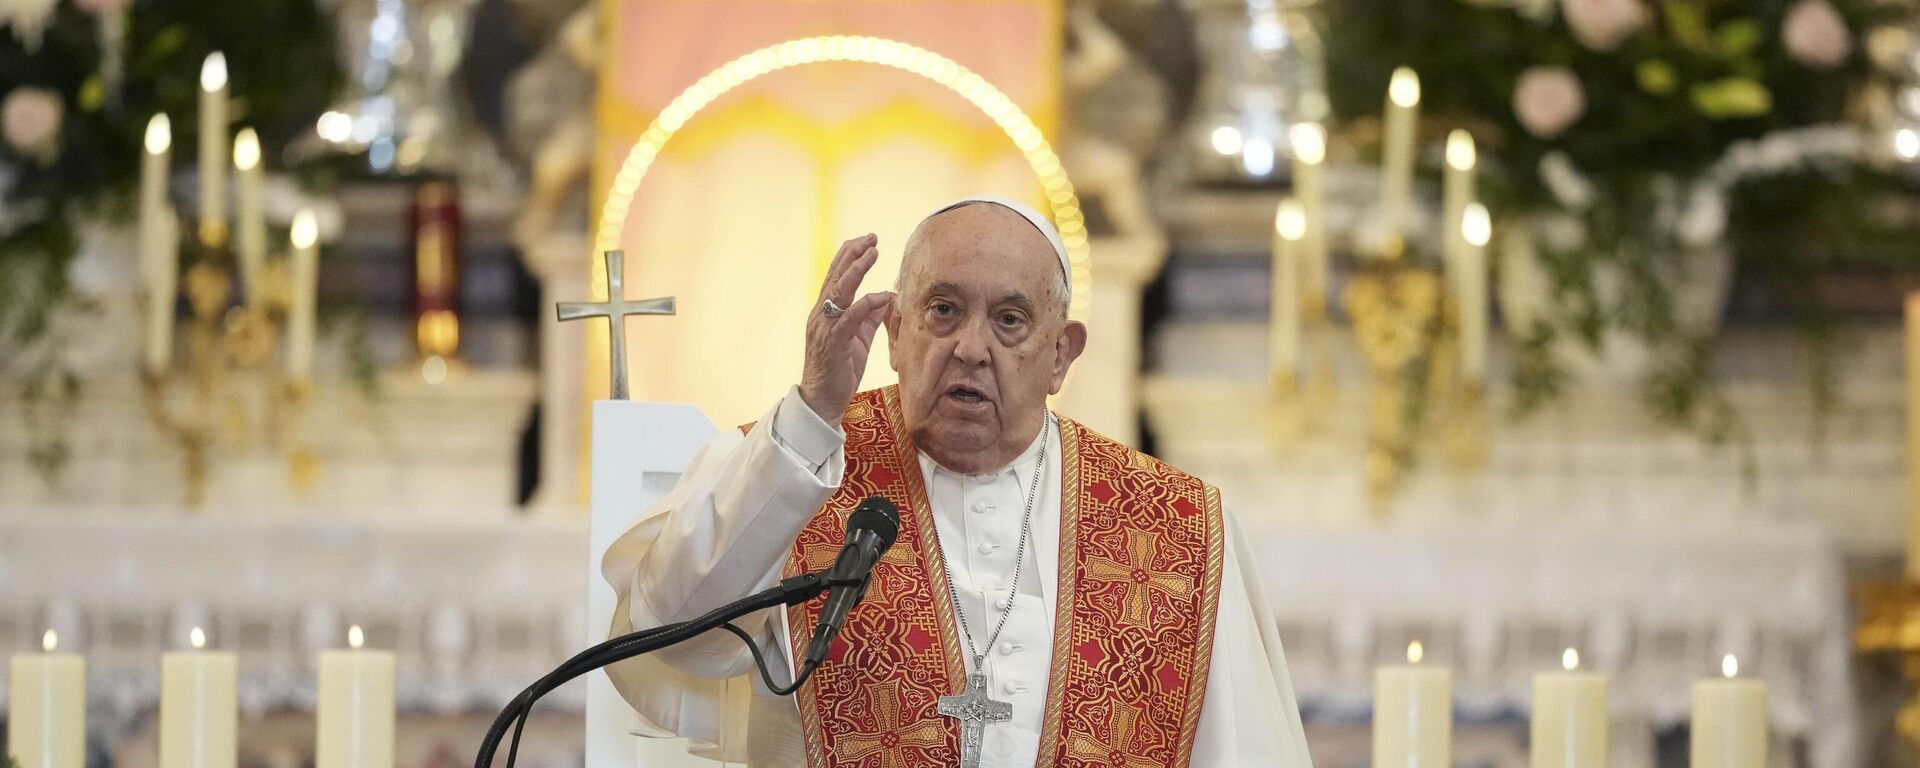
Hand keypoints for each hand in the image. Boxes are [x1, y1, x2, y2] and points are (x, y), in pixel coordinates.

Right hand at [798, 233, 892, 423]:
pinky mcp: (833, 343)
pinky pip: (850, 318)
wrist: (822, 400)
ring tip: (871, 252)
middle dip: (852, 254)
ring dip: (856, 270)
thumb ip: (868, 316)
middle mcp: (820, 315)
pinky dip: (865, 304)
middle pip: (835, 276)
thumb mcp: (858, 338)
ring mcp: (825, 328)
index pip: (835, 276)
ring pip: (839, 291)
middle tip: (870, 237)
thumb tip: (885, 296)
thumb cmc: (840, 369)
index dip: (849, 256)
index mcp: (825, 312)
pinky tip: (881, 295)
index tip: (866, 240)